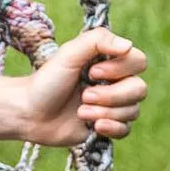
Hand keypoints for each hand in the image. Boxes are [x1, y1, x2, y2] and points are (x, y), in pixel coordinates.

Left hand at [16, 26, 148, 147]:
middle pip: (139, 89)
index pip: (139, 61)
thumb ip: (97, 41)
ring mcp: (113, 106)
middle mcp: (115, 82)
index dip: (120, 69)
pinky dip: (111, 128)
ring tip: (80, 111)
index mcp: (109, 61)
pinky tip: (93, 125)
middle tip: (84, 96)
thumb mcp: (69, 54)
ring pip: (133, 111)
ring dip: (105, 112)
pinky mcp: (108, 126)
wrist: (29, 114)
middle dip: (111, 95)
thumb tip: (128, 45)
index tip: (92, 71)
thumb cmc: (47, 81)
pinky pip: (126, 129)